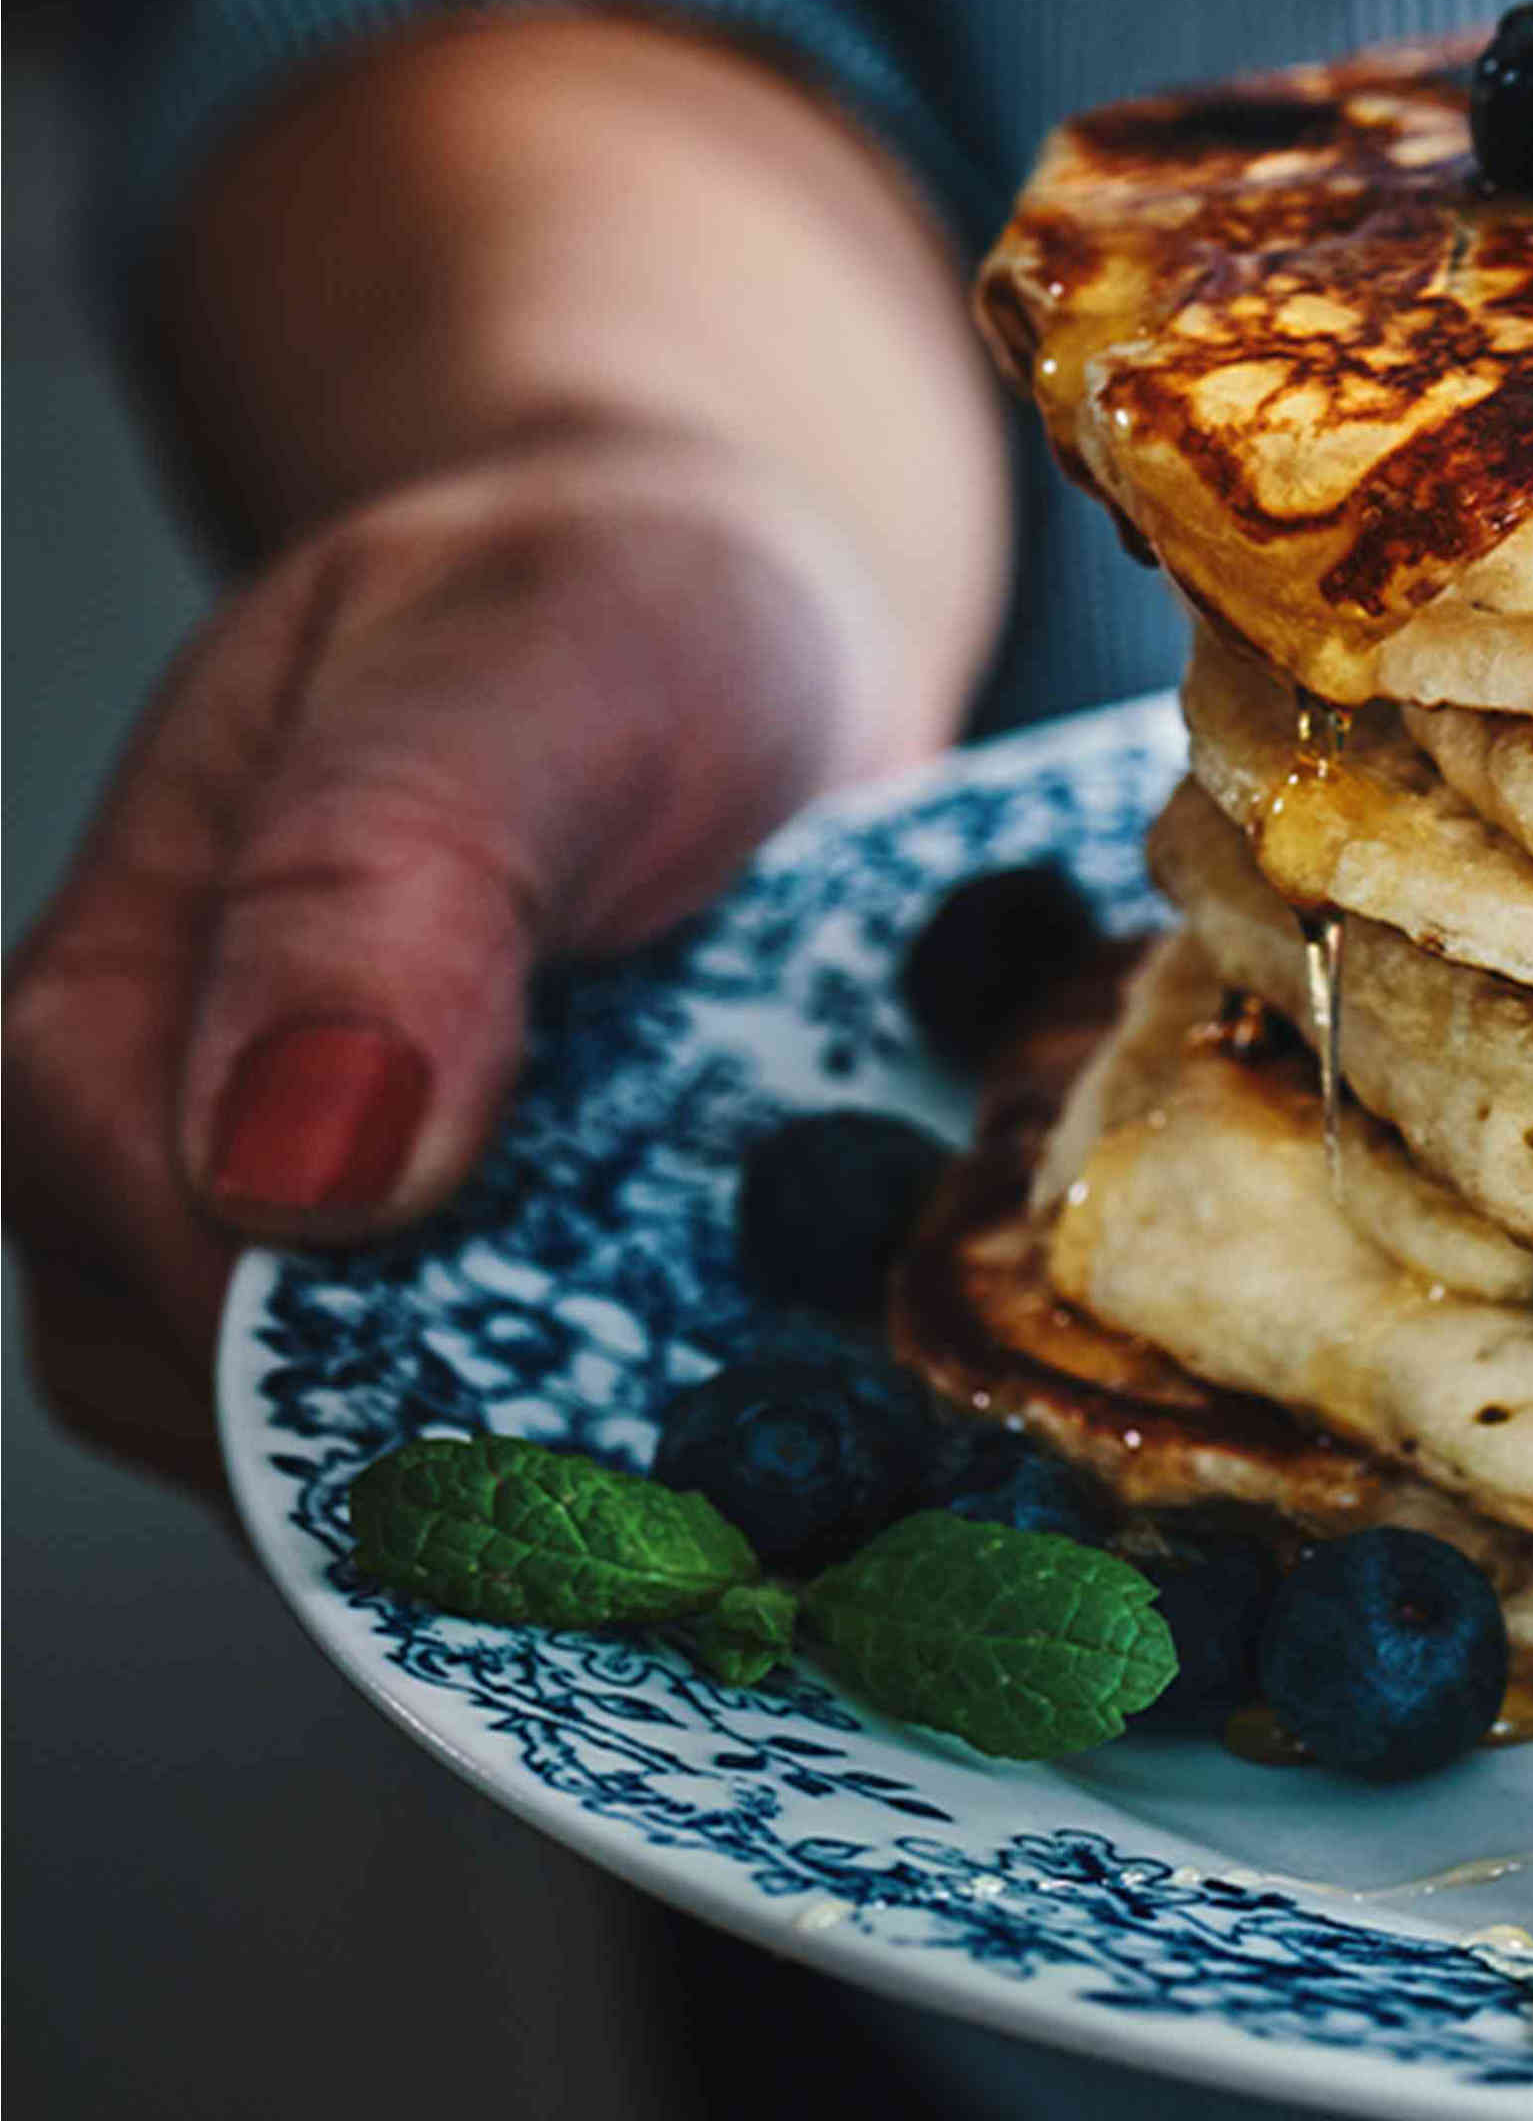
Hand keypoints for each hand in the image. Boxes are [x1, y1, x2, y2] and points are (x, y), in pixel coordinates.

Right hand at [4, 427, 924, 1494]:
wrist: (733, 619)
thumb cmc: (590, 611)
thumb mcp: (501, 687)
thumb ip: (384, 893)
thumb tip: (298, 1167)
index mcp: (123, 1021)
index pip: (167, 1281)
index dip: (353, 1382)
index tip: (581, 1435)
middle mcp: (201, 1169)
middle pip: (278, 1430)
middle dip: (498, 1479)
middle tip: (740, 1510)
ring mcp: (363, 1244)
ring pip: (420, 1458)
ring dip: (603, 1473)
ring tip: (799, 1468)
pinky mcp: (520, 1279)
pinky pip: (561, 1421)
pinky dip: (681, 1429)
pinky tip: (821, 1436)